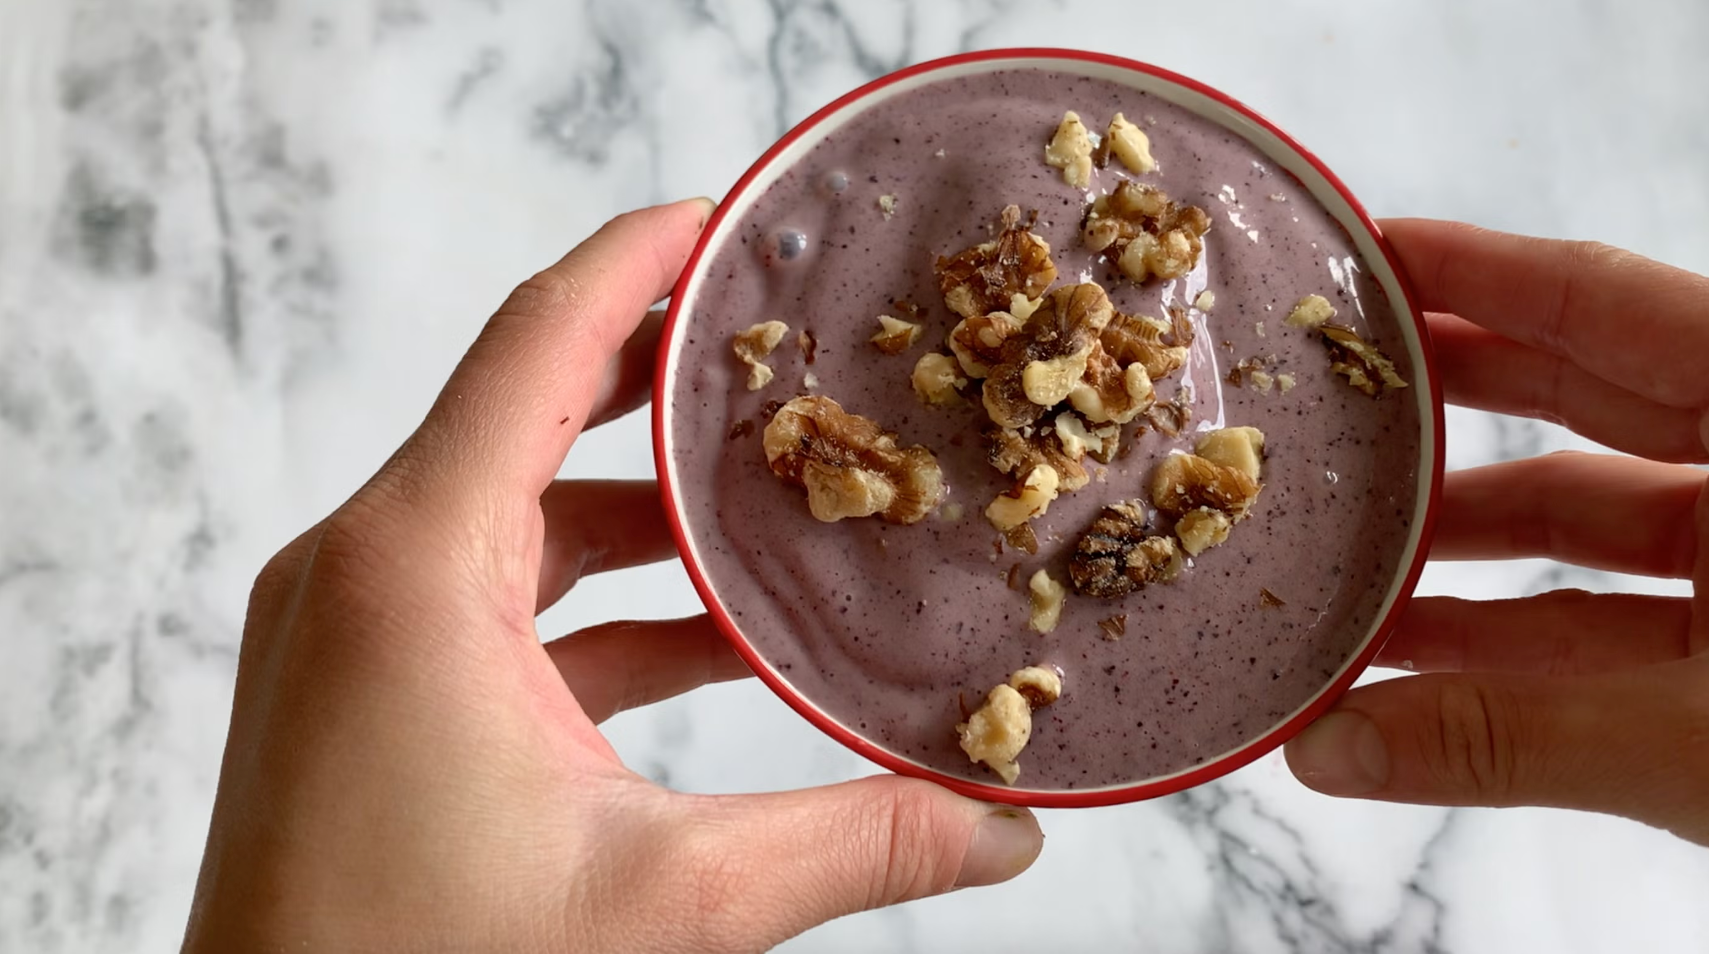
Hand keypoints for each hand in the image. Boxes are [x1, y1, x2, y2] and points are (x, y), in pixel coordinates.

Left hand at [182, 199, 1042, 953]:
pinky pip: (492, 593)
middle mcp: (363, 568)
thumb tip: (1001, 831)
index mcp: (415, 567)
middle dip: (656, 367)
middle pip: (523, 402)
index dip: (643, 260)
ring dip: (634, 498)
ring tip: (762, 486)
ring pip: (510, 505)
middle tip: (775, 337)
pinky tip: (705, 631)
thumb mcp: (661, 906)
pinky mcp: (362, 685)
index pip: (538, 342)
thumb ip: (849, 847)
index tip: (733, 218)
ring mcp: (351, 626)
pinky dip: (595, 592)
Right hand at [1285, 220, 1708, 844]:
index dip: (1479, 272)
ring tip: (1345, 569)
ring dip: (1471, 554)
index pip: (1613, 307)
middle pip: (1596, 397)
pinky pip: (1624, 621)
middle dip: (1453, 403)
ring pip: (1602, 524)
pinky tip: (1422, 669)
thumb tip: (1332, 749)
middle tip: (1334, 396)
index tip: (1368, 257)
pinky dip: (1526, 643)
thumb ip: (1513, 740)